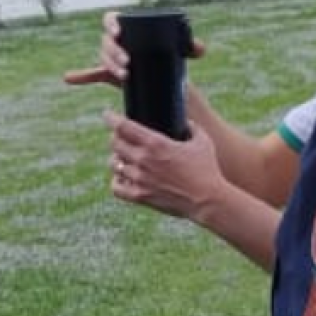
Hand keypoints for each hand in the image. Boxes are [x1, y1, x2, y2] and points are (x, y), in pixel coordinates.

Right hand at [61, 10, 205, 87]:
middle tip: (128, 62)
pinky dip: (81, 76)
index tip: (120, 34)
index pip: (112, 20)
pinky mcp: (111, 74)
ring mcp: (114, 58)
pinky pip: (93, 74)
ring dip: (110, 65)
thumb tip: (199, 49)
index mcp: (129, 28)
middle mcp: (119, 42)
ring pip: (103, 58)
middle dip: (114, 52)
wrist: (169, 83)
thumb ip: (191, 47)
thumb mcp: (182, 52)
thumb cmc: (173, 61)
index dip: (111, 24)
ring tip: (125, 76)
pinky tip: (70, 78)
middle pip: (107, 42)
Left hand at [104, 109, 226, 224]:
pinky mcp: (140, 196)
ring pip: (114, 164)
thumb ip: (192, 127)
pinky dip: (117, 181)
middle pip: (114, 143)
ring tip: (123, 158)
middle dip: (115, 137)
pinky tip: (123, 178)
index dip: (111, 118)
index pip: (123, 126)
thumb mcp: (202, 141)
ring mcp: (140, 179)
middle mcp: (143, 159)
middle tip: (119, 136)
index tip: (108, 114)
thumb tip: (185, 120)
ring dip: (117, 158)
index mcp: (156, 143)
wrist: (208, 200)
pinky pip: (116, 187)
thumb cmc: (207, 169)